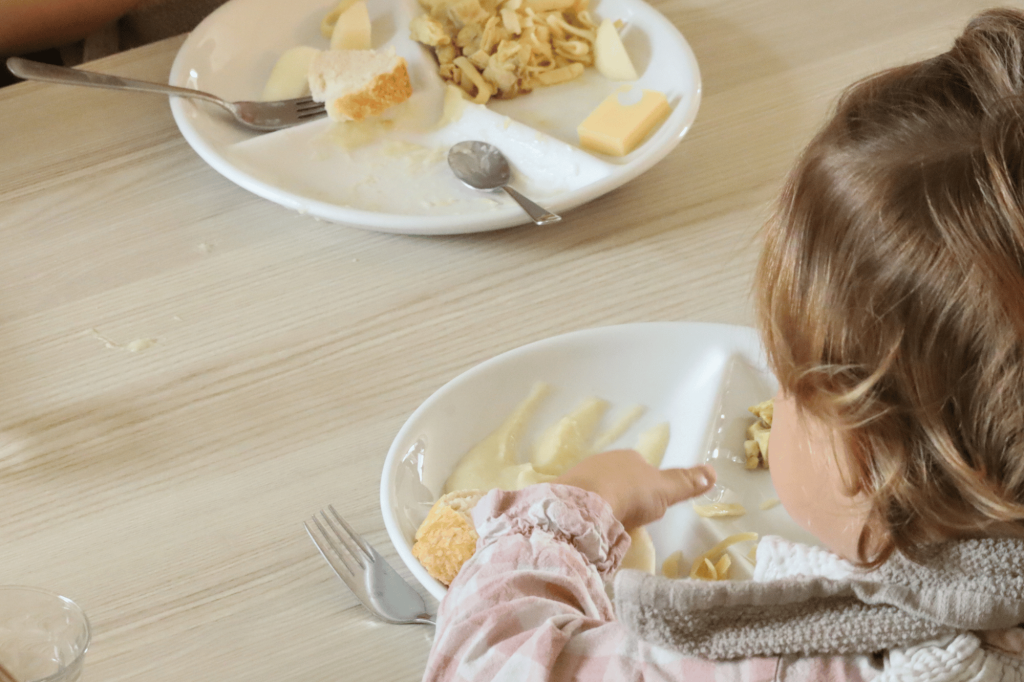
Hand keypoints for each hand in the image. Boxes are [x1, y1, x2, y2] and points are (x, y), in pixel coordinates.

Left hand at [553, 449, 715, 528]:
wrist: (584, 506)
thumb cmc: (630, 494)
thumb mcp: (664, 490)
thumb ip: (685, 482)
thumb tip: (712, 471)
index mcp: (629, 457)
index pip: (643, 469)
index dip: (648, 487)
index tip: (650, 506)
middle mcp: (604, 460)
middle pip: (619, 479)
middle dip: (625, 496)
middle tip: (630, 520)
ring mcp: (582, 475)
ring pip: (599, 490)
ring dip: (605, 505)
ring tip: (611, 528)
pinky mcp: (565, 494)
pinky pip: (582, 503)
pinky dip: (588, 514)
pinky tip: (593, 528)